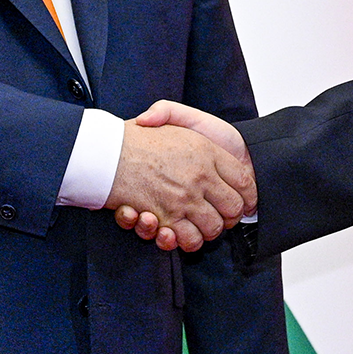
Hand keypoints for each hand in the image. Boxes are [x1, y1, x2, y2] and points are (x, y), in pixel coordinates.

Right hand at [104, 117, 254, 252]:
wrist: (105, 152)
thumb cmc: (140, 136)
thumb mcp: (168, 114)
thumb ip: (174, 112)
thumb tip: (189, 133)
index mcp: (207, 151)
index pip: (243, 179)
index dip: (247, 194)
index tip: (244, 200)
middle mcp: (200, 177)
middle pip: (233, 209)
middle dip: (229, 217)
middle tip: (219, 216)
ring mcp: (183, 199)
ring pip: (213, 228)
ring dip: (209, 231)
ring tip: (199, 224)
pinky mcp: (166, 218)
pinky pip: (187, 239)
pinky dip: (185, 240)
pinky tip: (176, 232)